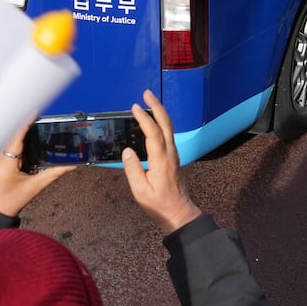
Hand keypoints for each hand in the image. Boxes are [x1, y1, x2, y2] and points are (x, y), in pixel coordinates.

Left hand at [0, 119, 73, 217]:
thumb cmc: (9, 203)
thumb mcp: (34, 187)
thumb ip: (53, 174)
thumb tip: (70, 166)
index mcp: (5, 161)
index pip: (16, 136)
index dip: (26, 122)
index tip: (35, 112)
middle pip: (13, 136)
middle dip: (26, 129)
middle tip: (38, 122)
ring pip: (8, 142)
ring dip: (21, 138)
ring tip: (34, 133)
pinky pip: (5, 149)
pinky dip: (16, 147)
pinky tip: (25, 149)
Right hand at [121, 90, 200, 234]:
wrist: (178, 212)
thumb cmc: (159, 204)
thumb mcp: (141, 191)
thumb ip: (133, 170)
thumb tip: (127, 151)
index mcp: (161, 160)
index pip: (153, 133)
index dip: (144, 118)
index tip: (134, 107)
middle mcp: (169, 153)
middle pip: (166, 124)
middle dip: (156, 107)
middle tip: (146, 93)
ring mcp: (173, 154)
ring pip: (168, 128)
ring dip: (159, 112)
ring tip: (148, 102)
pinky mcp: (172, 157)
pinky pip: (167, 134)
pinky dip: (160, 122)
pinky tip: (153, 121)